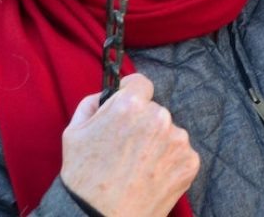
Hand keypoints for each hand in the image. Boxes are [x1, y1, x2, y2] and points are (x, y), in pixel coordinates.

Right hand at [60, 73, 198, 216]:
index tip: (128, 106)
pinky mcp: (190, 162)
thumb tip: (107, 93)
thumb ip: (92, 103)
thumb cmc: (83, 178)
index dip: (132, 94)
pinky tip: (150, 177)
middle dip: (143, 124)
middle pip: (154, 111)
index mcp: (131, 106)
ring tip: (137, 168)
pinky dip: (169, 162)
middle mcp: (159, 117)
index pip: (141, 84)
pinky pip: (180, 153)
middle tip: (126, 149)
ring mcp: (178, 140)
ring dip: (157, 144)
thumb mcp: (74, 133)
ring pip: (168, 132)